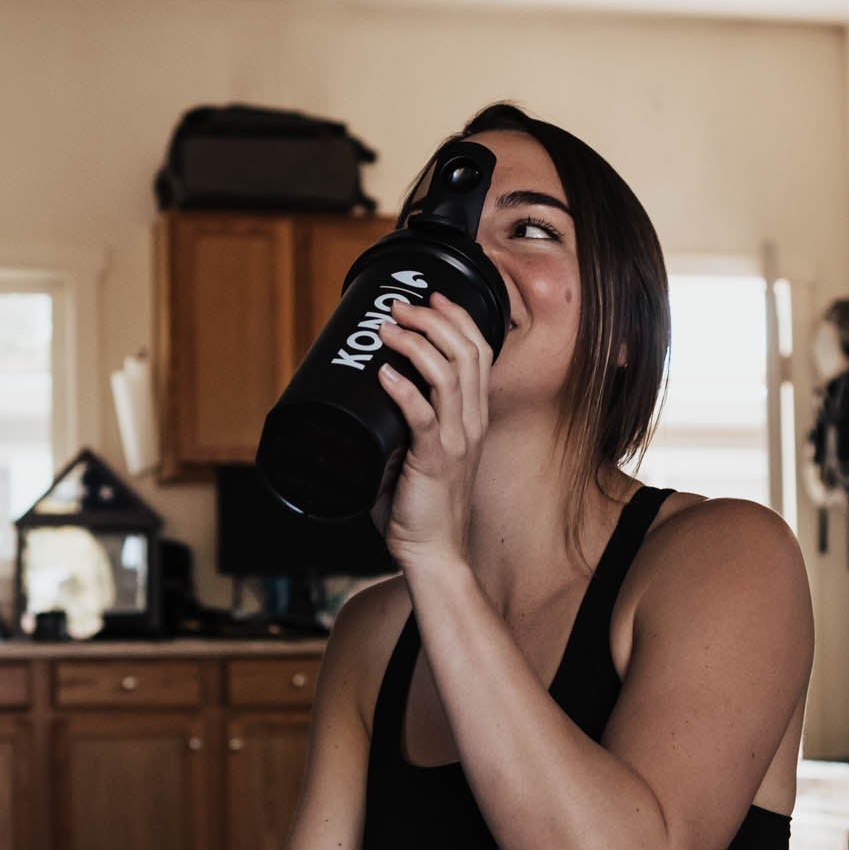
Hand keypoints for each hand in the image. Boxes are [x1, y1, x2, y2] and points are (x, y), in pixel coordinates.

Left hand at [376, 294, 492, 571]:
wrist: (433, 552)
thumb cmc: (420, 504)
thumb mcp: (420, 451)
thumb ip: (405, 421)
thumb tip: (370, 389)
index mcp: (473, 417)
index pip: (479, 352)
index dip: (458, 318)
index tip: (431, 297)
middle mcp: (471, 423)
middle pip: (465, 352)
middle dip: (432, 319)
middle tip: (399, 306)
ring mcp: (455, 441)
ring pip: (448, 375)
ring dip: (416, 344)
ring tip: (388, 329)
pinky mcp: (433, 461)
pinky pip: (422, 416)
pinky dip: (403, 389)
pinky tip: (385, 373)